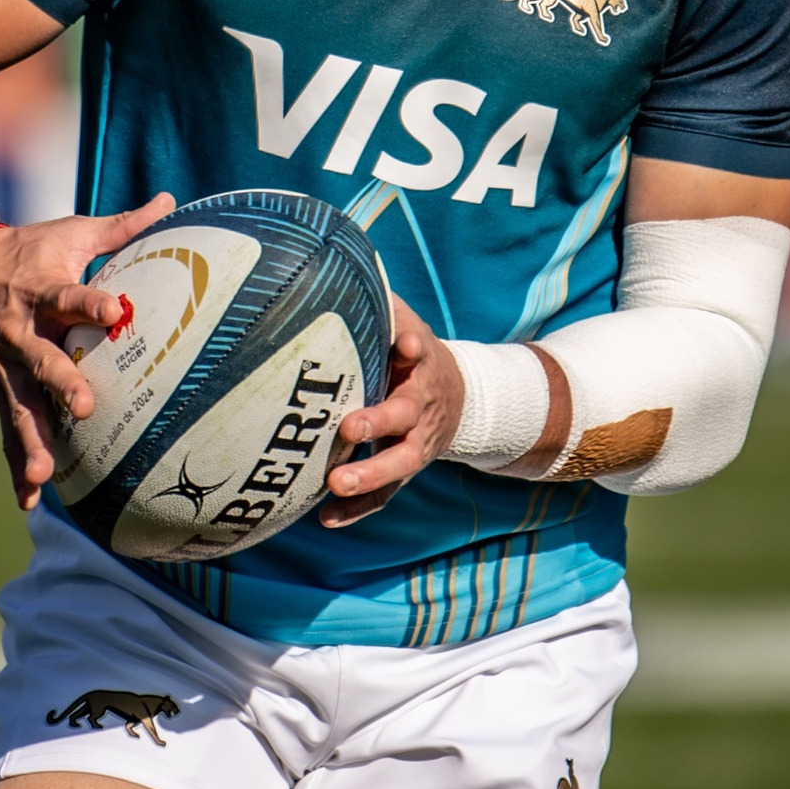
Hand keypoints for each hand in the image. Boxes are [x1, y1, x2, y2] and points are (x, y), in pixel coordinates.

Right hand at [0, 195, 174, 509]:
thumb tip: (170, 201)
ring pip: (20, 406)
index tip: (117, 310)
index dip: (91, 301)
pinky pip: (8, 429)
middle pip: (42, 359)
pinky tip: (29, 500)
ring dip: (32, 441)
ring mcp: (6, 365)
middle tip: (85, 407)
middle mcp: (21, 331)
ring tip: (46, 475)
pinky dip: (16, 463)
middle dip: (62, 383)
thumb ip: (122, 226)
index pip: (69, 294)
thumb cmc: (28, 251)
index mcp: (42, 289)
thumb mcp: (70, 233)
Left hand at [320, 298, 465, 527]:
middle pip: (405, 415)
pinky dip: (358, 509)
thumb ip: (382, 306)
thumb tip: (339, 269)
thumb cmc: (413, 356)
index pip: (419, 351)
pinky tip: (327, 519)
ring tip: (336, 483)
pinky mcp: (405, 469)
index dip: (411, 344)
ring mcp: (416, 442)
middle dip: (379, 420)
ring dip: (369, 475)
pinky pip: (385, 495)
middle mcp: (420, 406)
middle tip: (349, 425)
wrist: (463, 400)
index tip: (405, 342)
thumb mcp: (407, 325)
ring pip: (398, 462)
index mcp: (419, 365)